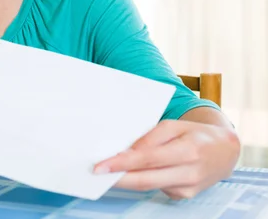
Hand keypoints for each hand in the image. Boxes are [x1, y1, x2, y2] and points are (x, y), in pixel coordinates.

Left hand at [94, 119, 240, 199]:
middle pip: (145, 180)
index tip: (101, 166)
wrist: (225, 150)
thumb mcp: (173, 126)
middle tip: (96, 175)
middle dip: (118, 179)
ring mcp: (188, 188)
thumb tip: (126, 152)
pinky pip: (158, 188)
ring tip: (107, 172)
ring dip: (126, 181)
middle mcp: (189, 172)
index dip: (122, 164)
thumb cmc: (194, 134)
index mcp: (187, 150)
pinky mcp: (185, 196)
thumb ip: (149, 138)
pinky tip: (132, 174)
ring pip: (149, 187)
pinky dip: (142, 180)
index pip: (147, 159)